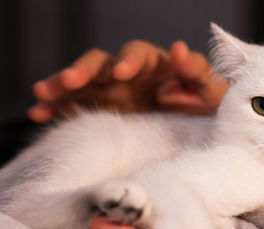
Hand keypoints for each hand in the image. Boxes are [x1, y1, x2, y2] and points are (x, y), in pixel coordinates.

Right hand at [28, 41, 227, 122]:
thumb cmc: (203, 106)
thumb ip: (195, 71)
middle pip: (100, 64)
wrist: (194, 129)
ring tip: (42, 94)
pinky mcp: (101, 109)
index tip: (122, 73)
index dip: (128, 60)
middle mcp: (127, 74)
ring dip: (61, 85)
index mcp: (153, 65)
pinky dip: (57, 107)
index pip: (137, 54)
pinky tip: (40, 113)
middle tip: (70, 81)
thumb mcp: (208, 91)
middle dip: (84, 70)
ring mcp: (111, 91)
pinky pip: (74, 104)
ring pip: (81, 82)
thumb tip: (178, 47)